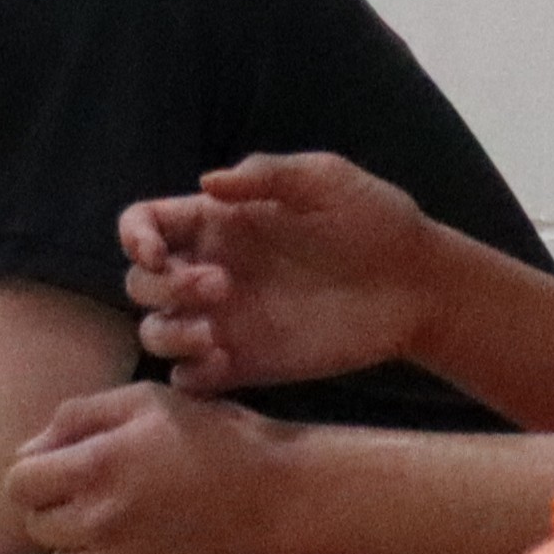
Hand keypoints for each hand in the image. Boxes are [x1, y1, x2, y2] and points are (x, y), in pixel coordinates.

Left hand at [4, 380, 291, 553]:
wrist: (284, 494)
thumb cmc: (215, 437)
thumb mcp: (145, 401)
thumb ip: (77, 418)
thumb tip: (29, 452)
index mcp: (93, 468)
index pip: (17, 485)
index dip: (36, 475)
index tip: (64, 471)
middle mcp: (98, 523)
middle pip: (37, 528)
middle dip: (58, 509)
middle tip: (101, 496)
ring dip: (82, 549)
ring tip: (124, 528)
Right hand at [126, 153, 445, 394]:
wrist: (418, 285)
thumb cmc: (375, 221)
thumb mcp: (326, 179)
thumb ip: (266, 175)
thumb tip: (206, 182)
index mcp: (219, 223)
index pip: (145, 225)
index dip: (135, 237)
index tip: (158, 251)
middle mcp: (211, 270)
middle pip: (139, 282)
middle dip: (163, 286)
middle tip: (222, 285)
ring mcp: (226, 320)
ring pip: (155, 331)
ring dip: (169, 333)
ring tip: (215, 335)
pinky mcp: (245, 363)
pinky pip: (191, 378)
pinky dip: (190, 374)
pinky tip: (225, 362)